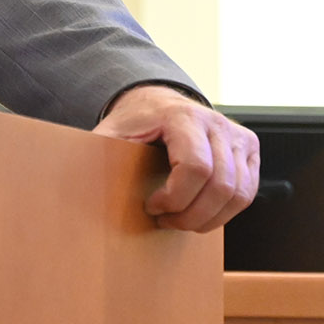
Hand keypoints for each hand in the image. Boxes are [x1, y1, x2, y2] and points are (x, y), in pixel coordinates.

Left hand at [93, 84, 259, 232]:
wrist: (156, 102)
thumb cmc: (134, 123)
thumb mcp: (111, 133)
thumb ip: (99, 153)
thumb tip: (74, 179)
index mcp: (182, 116)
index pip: (195, 168)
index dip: (175, 198)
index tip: (151, 206)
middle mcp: (216, 122)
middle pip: (220, 185)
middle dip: (191, 215)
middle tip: (166, 221)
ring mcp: (237, 134)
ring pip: (238, 193)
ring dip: (209, 219)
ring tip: (181, 220)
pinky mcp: (249, 148)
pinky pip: (247, 192)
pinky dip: (225, 211)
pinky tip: (200, 212)